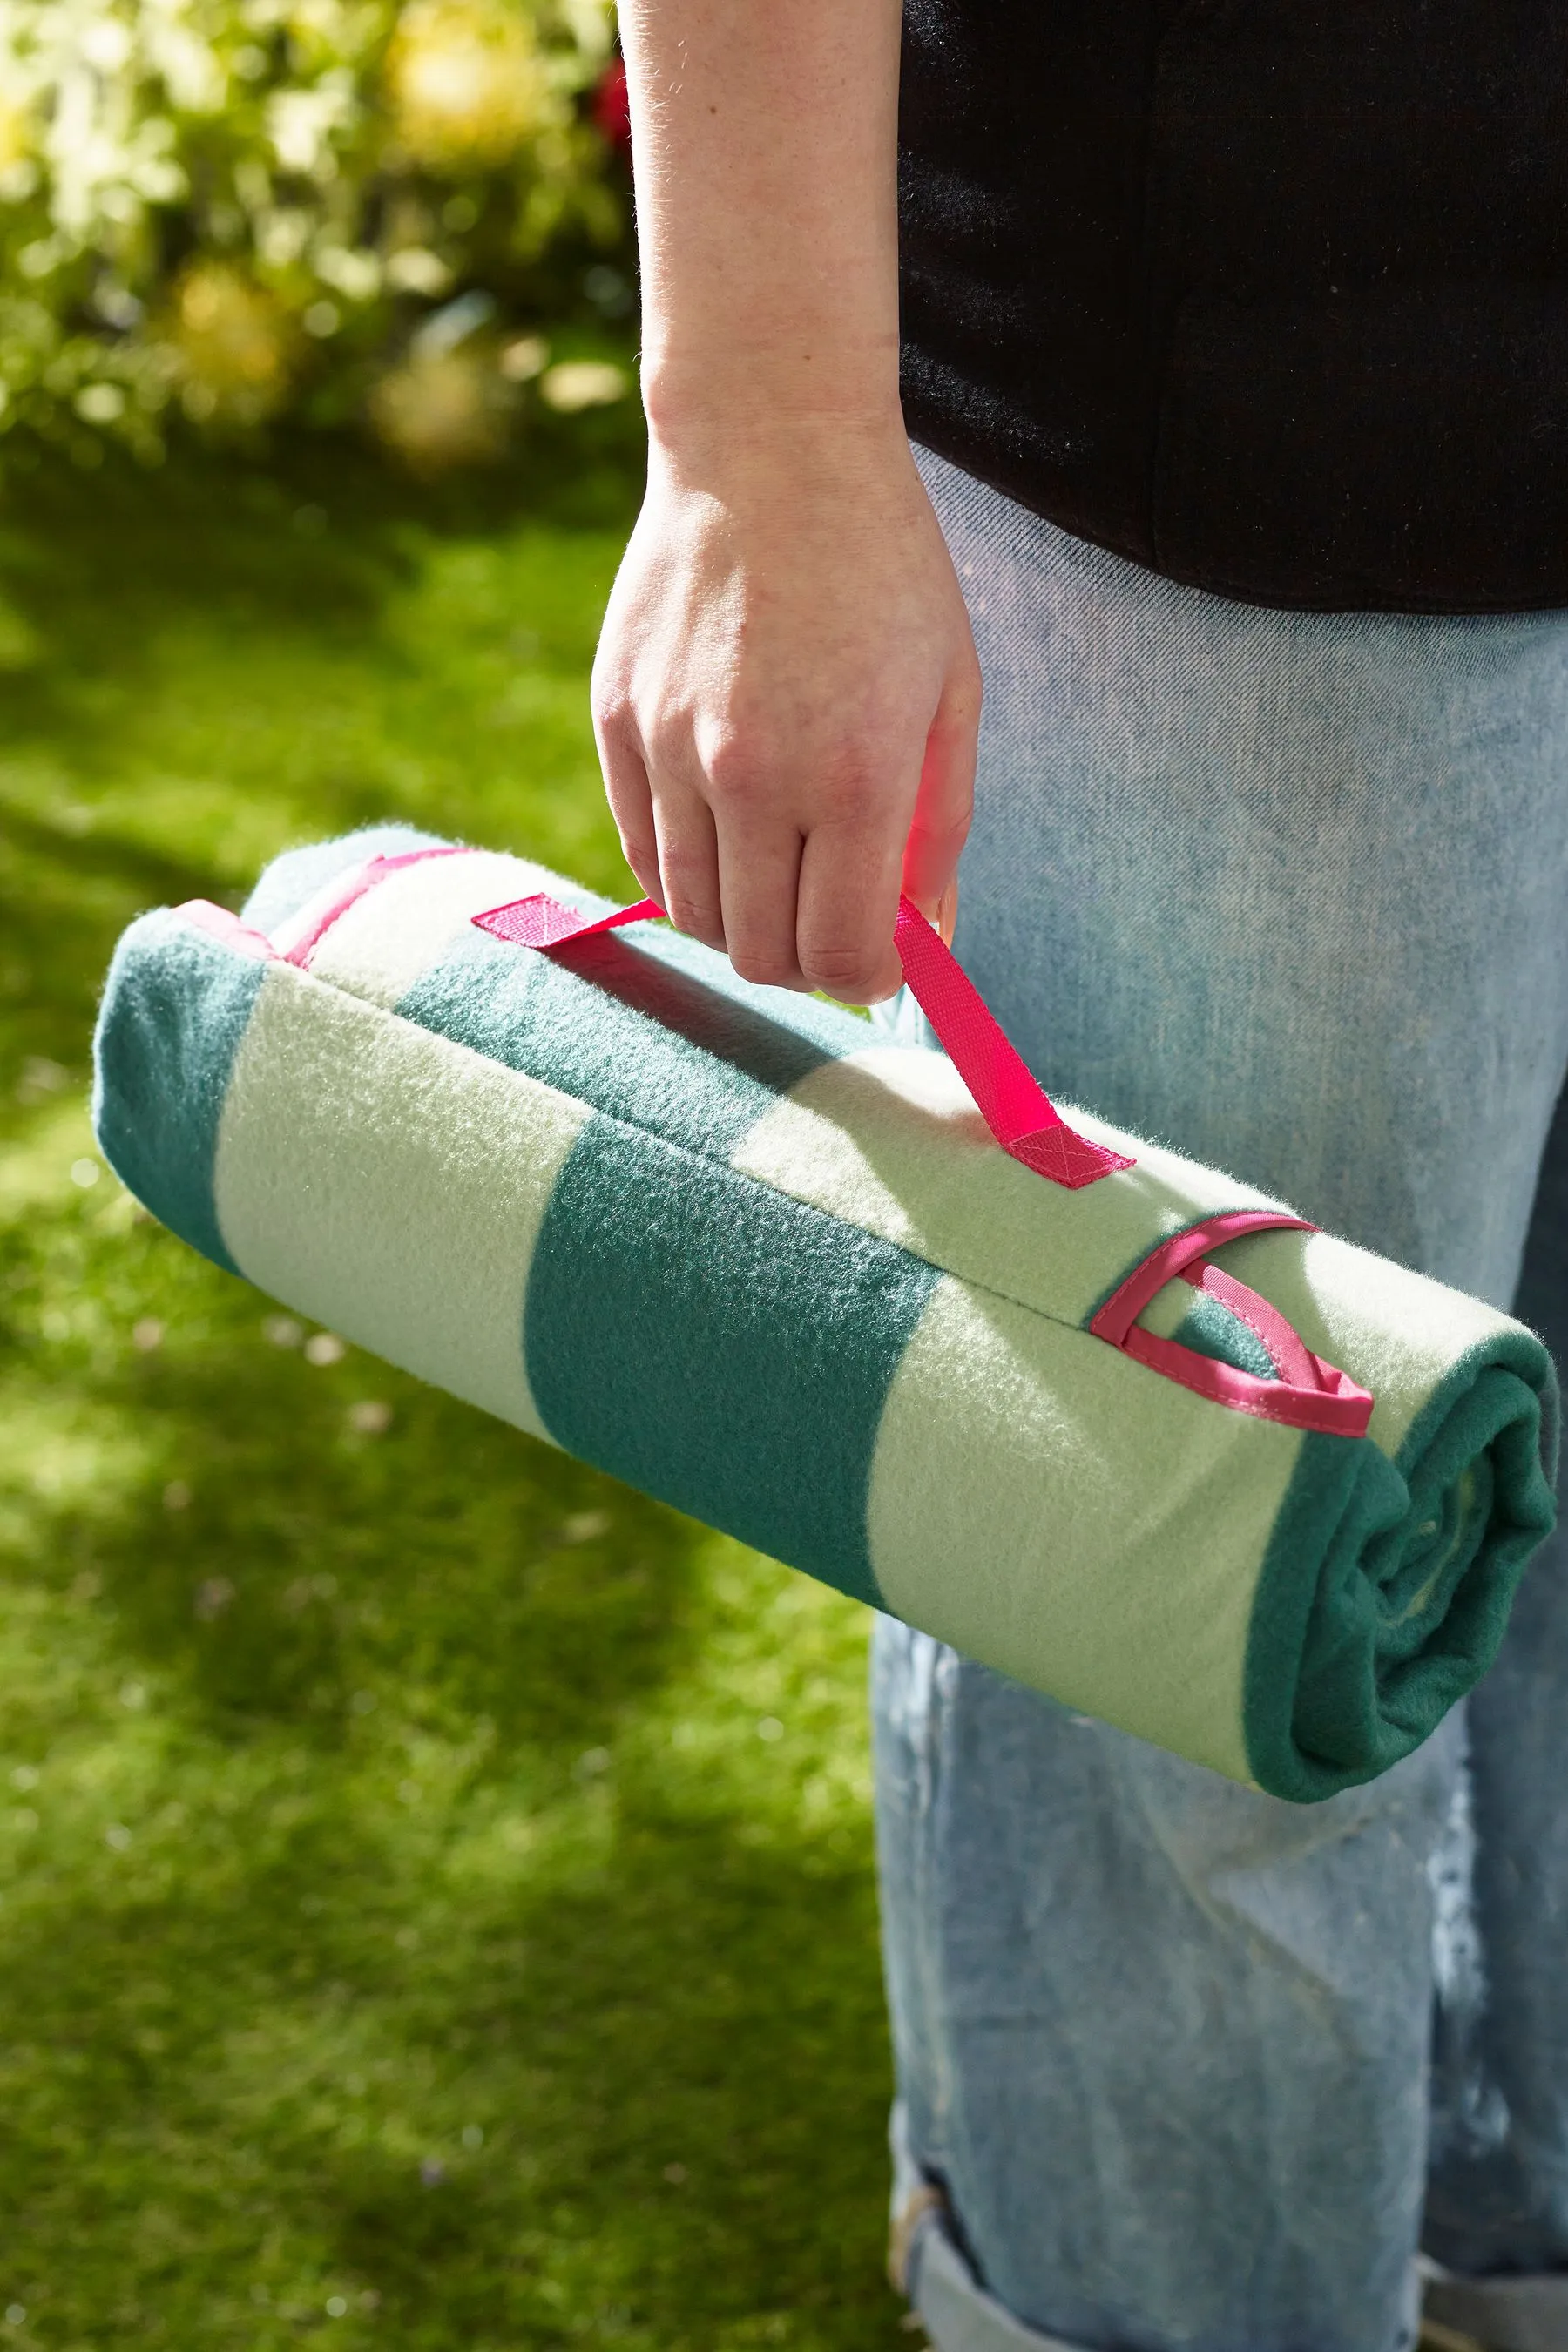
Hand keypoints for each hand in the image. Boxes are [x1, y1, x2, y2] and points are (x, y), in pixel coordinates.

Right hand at [591, 412, 980, 1002]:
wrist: (769, 446)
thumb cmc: (883, 568)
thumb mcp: (949, 694)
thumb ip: (941, 831)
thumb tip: (930, 944)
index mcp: (855, 776)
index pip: (844, 956)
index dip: (868, 982)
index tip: (881, 961)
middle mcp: (755, 777)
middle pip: (762, 956)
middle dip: (806, 964)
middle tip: (832, 922)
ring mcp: (672, 751)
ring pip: (695, 917)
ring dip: (742, 923)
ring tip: (780, 874)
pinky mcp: (617, 721)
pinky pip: (643, 853)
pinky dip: (686, 871)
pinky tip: (726, 833)